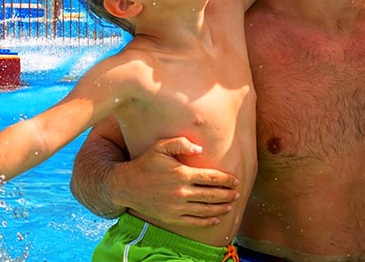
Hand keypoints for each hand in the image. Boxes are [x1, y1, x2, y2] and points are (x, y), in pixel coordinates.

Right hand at [107, 136, 239, 227]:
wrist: (126, 185)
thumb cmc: (145, 163)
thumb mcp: (160, 146)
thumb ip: (181, 143)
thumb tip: (201, 150)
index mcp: (182, 173)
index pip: (211, 178)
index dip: (226, 179)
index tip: (235, 180)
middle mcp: (181, 191)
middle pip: (212, 195)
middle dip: (228, 194)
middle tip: (237, 193)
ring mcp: (177, 206)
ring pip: (206, 209)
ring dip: (221, 207)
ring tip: (230, 205)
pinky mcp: (172, 217)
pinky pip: (195, 222)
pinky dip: (208, 221)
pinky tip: (216, 218)